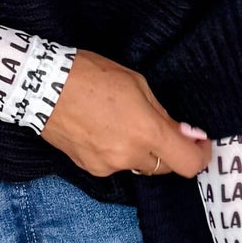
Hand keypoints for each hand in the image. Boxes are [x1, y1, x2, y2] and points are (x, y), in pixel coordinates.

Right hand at [40, 50, 212, 181]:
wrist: (41, 86)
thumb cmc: (91, 75)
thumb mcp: (137, 83)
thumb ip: (163, 114)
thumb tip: (187, 134)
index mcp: (146, 132)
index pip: (188, 163)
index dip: (200, 156)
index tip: (199, 143)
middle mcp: (128, 156)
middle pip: (164, 166)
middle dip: (167, 149)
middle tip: (157, 125)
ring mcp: (107, 166)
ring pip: (137, 166)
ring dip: (139, 151)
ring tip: (120, 122)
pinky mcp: (89, 168)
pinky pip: (114, 165)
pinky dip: (116, 152)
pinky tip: (101, 130)